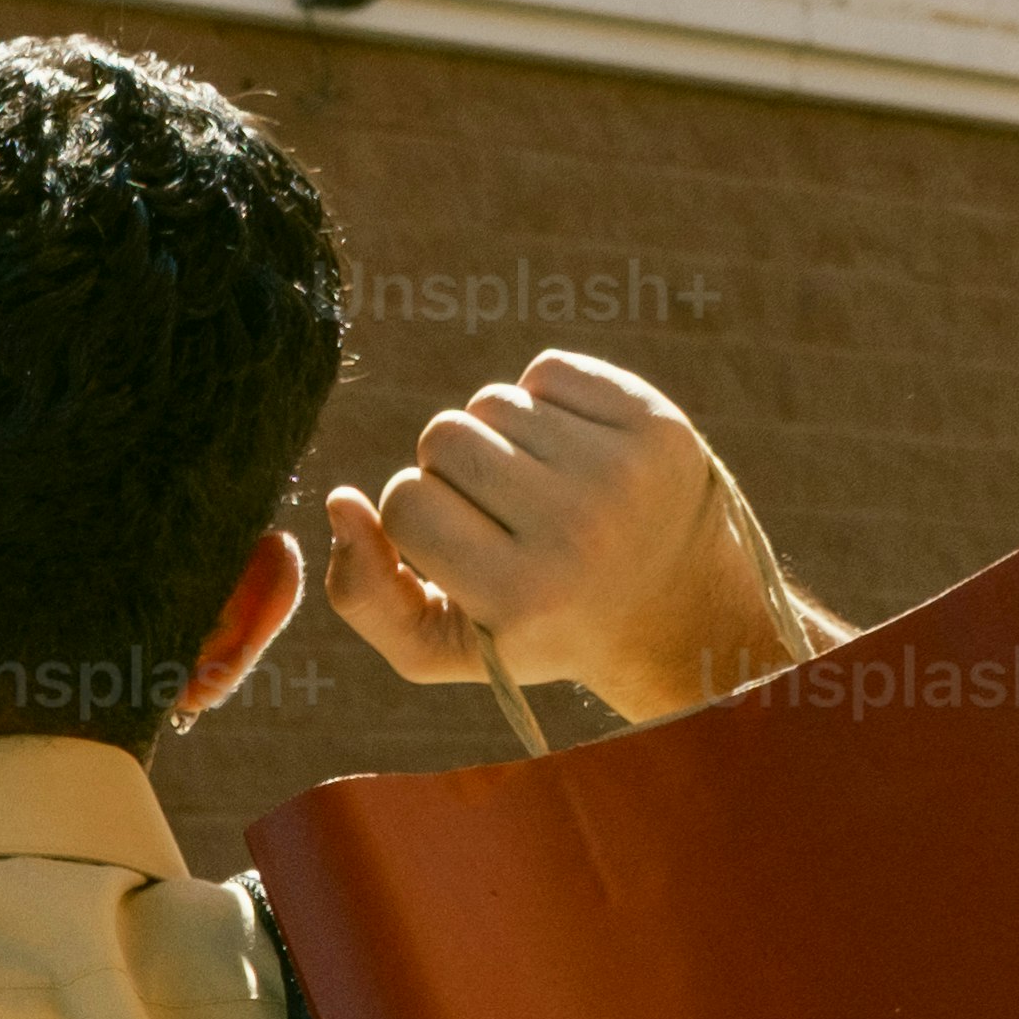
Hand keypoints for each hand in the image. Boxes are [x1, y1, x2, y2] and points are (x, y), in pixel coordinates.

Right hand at [316, 350, 840, 722]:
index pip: (405, 502)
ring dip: (498, 436)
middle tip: (495, 511)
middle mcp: (575, 530)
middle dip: (451, 470)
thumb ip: (364, 595)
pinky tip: (570, 450)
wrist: (678, 614)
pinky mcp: (656, 423)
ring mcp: (622, 470)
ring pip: (494, 402)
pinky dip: (544, 402)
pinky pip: (548, 371)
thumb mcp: (444, 647)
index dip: (413, 519)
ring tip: (535, 483)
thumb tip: (340, 502)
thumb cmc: (540, 629)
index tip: (453, 546)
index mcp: (518, 595)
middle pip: (443, 437)